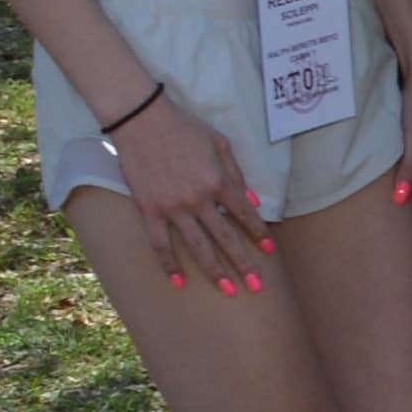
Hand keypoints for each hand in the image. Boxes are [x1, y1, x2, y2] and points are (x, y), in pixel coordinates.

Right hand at [106, 90, 268, 295]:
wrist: (142, 120)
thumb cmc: (184, 128)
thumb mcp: (220, 144)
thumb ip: (237, 174)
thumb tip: (253, 201)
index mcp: (219, 181)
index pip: (245, 214)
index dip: (258, 233)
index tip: (269, 251)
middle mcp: (199, 198)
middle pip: (226, 237)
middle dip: (243, 263)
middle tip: (257, 287)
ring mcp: (173, 207)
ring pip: (197, 246)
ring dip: (214, 271)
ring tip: (228, 291)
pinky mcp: (149, 209)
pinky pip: (159, 243)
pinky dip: (168, 264)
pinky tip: (179, 281)